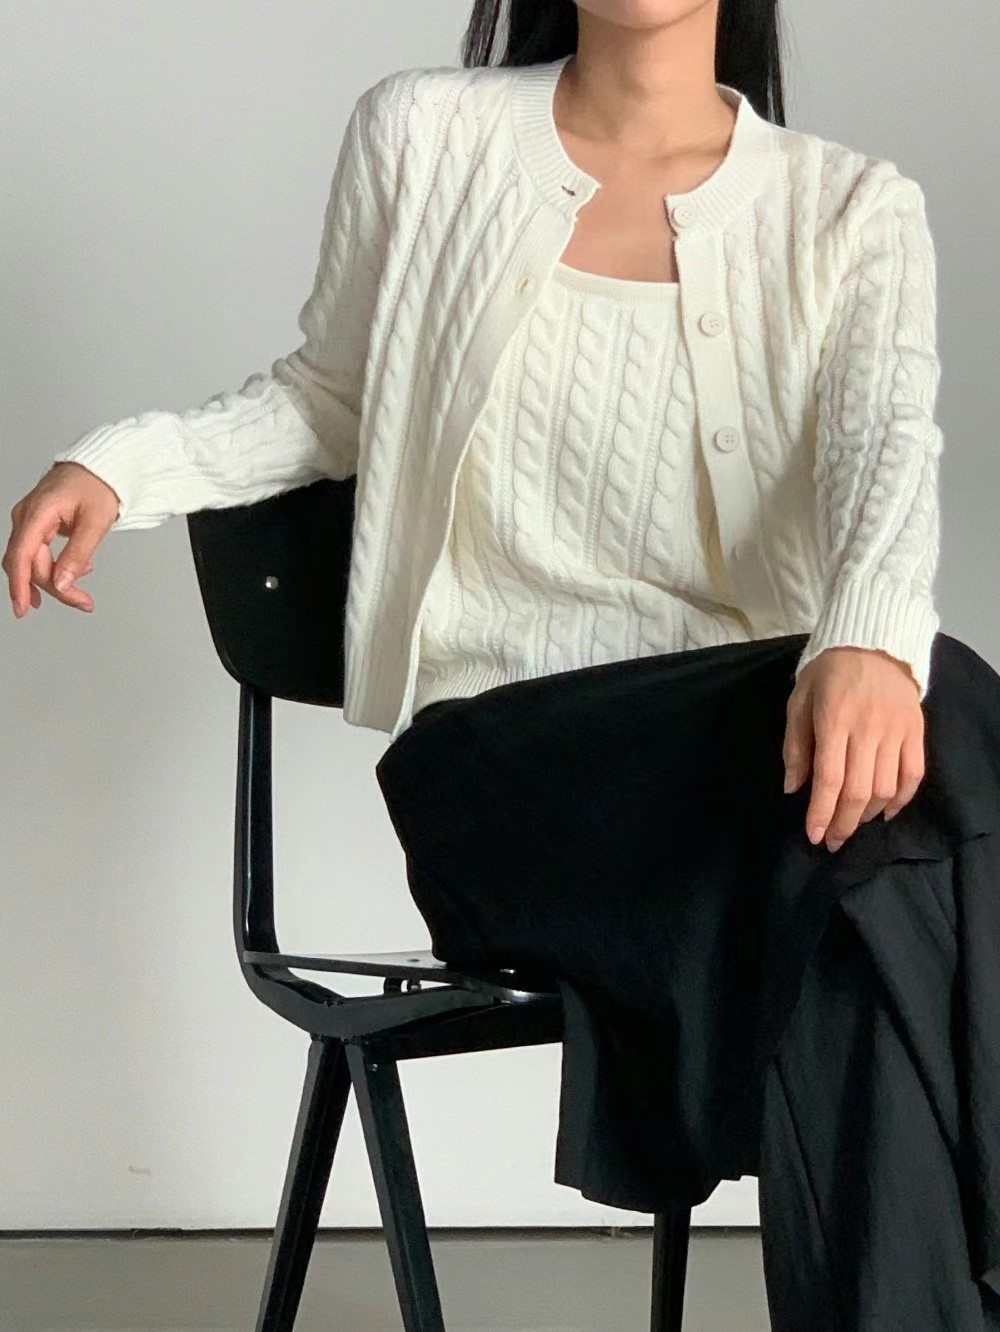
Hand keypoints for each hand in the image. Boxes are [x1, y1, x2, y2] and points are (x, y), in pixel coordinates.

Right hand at [4, 462, 119, 615]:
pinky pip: (38, 553)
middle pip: (29, 564)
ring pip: (33, 562)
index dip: (20, 585)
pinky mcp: (37, 524)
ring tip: (82, 594)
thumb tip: (62, 584)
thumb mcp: (95, 522)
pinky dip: (56, 567)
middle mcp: (26, 516)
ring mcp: (29, 520)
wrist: (101, 466)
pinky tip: (77, 570)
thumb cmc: (99, 485)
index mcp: (38, 512)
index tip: (23, 608)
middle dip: (54, 588)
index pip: (22, 556)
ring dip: (55, 580)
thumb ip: (77, 554)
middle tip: (84, 602)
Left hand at [782, 646, 925, 851]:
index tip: (813, 835)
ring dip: (867, 816)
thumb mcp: (799, 701)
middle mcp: (868, 728)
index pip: (828, 778)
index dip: (820, 812)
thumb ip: (795, 746)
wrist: (873, 642)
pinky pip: (913, 775)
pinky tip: (884, 814)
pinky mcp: (916, 731)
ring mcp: (896, 730)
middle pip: (858, 791)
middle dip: (842, 823)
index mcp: (834, 719)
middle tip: (831, 841)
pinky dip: (901, 800)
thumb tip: (793, 788)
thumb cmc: (827, 673)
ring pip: (885, 788)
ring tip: (850, 824)